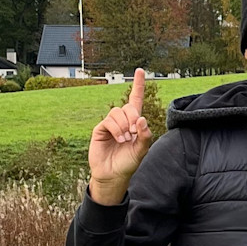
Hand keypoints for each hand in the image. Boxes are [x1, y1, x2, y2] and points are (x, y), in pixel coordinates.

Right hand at [87, 68, 152, 204]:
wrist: (113, 175)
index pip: (136, 100)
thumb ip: (145, 136)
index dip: (138, 85)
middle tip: (134, 133)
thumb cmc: (128, 163)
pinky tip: (119, 139)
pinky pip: (109, 120)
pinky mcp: (101, 129)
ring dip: (124, 125)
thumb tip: (141, 118)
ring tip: (125, 140)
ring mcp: (111, 124)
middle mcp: (122, 121)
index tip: (140, 70)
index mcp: (134, 123)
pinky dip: (117, 129)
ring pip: (118, 112)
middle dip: (133, 118)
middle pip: (128, 106)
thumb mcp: (141, 151)